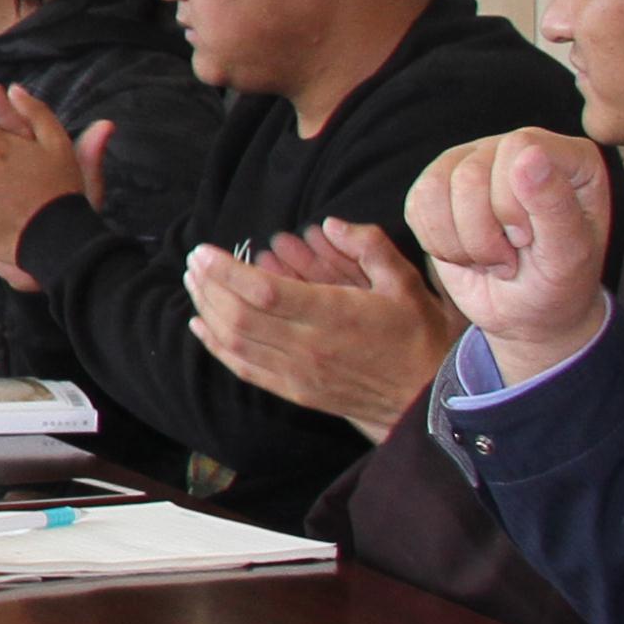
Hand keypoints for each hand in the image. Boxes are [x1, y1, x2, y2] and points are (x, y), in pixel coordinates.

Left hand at [184, 221, 466, 440]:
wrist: (430, 401)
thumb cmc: (419, 337)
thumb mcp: (406, 284)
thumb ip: (370, 247)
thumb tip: (331, 222)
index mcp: (334, 317)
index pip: (263, 292)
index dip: (227, 270)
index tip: (204, 250)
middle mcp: (309, 348)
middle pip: (239, 316)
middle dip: (209, 285)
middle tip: (194, 260)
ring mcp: (298, 374)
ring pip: (235, 342)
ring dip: (206, 310)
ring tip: (193, 282)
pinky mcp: (295, 392)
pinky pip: (244, 369)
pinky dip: (215, 346)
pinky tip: (200, 325)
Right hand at [405, 130, 621, 383]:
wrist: (526, 313)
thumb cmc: (558, 284)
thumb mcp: (569, 256)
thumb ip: (555, 204)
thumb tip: (529, 154)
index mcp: (567, 157)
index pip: (519, 148)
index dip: (512, 203)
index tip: (527, 240)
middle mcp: (518, 149)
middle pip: (471, 173)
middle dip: (482, 234)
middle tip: (508, 259)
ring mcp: (474, 162)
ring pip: (436, 186)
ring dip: (460, 243)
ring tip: (489, 259)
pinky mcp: (438, 185)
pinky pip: (417, 203)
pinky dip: (438, 243)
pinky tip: (466, 255)